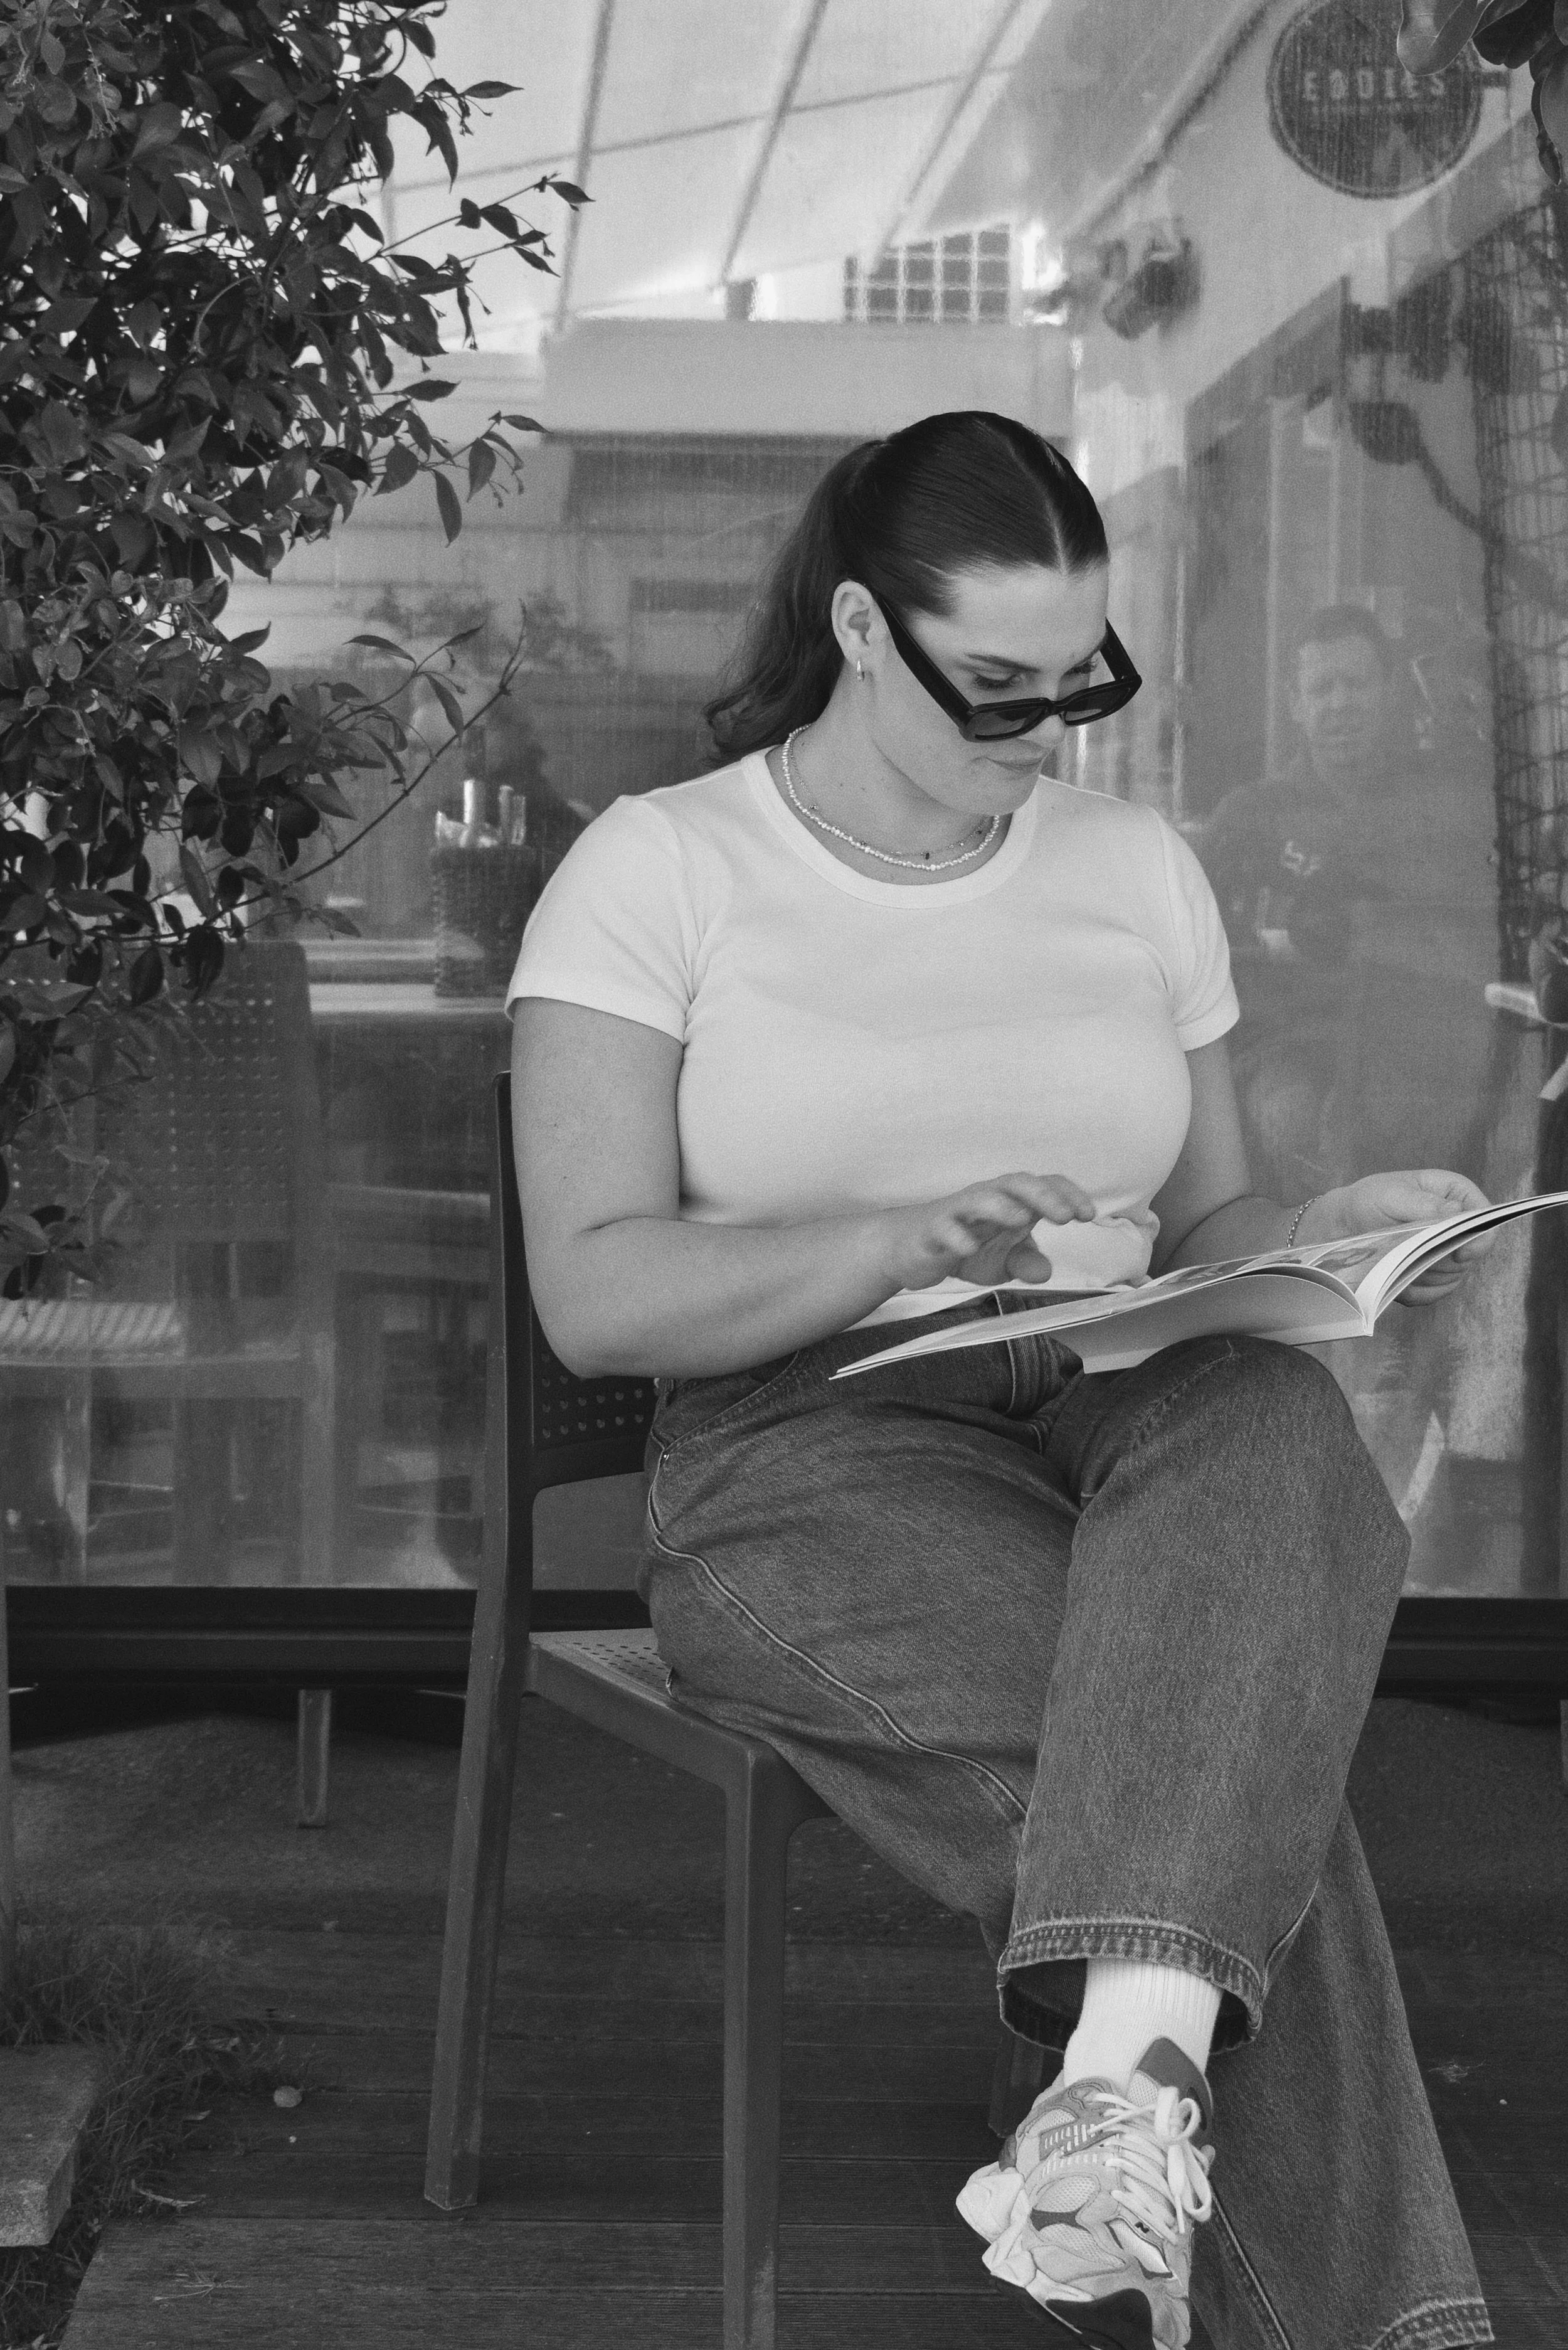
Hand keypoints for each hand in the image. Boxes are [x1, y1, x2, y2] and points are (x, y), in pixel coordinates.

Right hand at [878, 1172, 1096, 1293]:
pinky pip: (943, 1228)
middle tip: (1065, 1215)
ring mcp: (958, 1212)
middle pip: (1015, 1184)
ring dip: (1001, 1206)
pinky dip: (956, 1236)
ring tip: (1021, 1220)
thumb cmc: (966, 1244)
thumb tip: (1045, 1272)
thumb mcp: (1003, 1261)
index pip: (1043, 1186)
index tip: (1088, 1215)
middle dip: (1042, 1196)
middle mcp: (986, 1198)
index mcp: (1010, 1201)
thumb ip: (1026, 1262)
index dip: (1067, 1195)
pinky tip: (969, 1248)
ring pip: (979, 1199)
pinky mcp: (932, 1229)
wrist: (912, 1248)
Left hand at [1304, 1169, 1493, 1306]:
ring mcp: (1447, 1253)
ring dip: (1425, 1274)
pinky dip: (1415, 1291)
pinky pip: (1434, 1293)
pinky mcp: (1432, 1277)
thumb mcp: (1393, 1194)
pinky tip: (1395, 1277)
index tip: (1461, 1253)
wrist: (1344, 1224)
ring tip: (1395, 1259)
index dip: (1480, 1238)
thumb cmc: (1370, 1199)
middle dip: (1441, 1258)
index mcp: (1456, 1195)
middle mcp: (1458, 1225)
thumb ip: (1425, 1204)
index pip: (1485, 1218)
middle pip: (1471, 1254)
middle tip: (1408, 1251)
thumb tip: (1456, 1213)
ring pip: (1453, 1276)